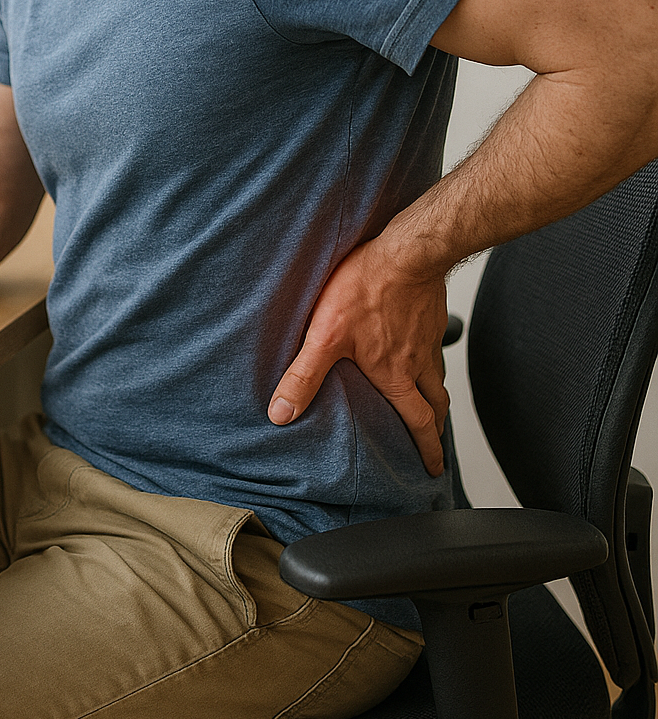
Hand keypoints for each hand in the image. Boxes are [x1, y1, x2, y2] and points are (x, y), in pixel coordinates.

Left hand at [266, 237, 450, 475]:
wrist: (407, 250)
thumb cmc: (367, 288)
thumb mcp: (325, 335)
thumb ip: (303, 375)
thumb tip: (281, 413)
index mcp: (397, 375)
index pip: (420, 422)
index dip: (429, 449)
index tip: (435, 468)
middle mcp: (419, 361)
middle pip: (437, 403)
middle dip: (437, 428)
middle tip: (437, 444)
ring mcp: (429, 337)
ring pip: (438, 375)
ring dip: (436, 394)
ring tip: (428, 401)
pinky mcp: (432, 314)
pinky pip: (436, 346)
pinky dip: (431, 359)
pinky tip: (419, 349)